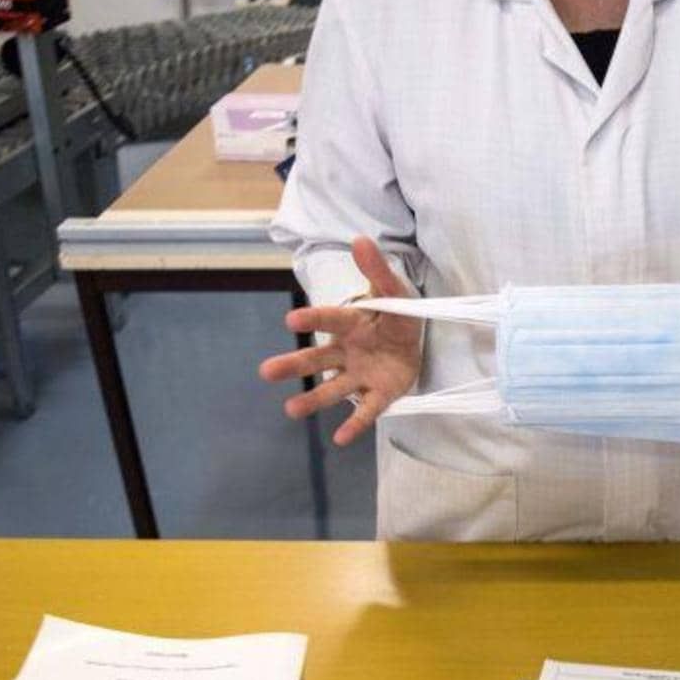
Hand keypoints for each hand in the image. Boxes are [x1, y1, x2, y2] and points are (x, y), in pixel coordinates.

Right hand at [259, 237, 421, 445]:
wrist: (413, 340)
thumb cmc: (395, 315)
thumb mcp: (394, 291)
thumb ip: (377, 270)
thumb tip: (360, 240)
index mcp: (351, 324)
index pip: (330, 319)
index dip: (313, 317)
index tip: (291, 319)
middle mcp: (347, 352)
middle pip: (318, 359)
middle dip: (294, 365)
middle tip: (265, 372)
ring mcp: (360, 375)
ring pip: (333, 389)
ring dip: (313, 399)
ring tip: (290, 410)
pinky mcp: (378, 394)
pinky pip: (365, 411)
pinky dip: (354, 424)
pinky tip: (339, 439)